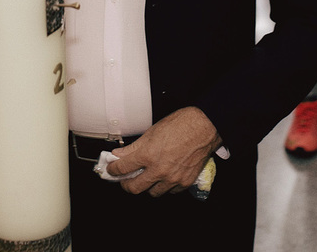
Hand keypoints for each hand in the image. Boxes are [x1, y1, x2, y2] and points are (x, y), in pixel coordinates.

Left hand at [105, 108, 221, 196]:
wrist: (205, 126)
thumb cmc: (181, 124)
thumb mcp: (152, 132)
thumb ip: (134, 147)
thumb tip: (119, 154)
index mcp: (148, 155)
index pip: (122, 168)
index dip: (113, 170)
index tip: (111, 169)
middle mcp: (159, 169)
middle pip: (134, 188)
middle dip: (126, 184)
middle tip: (125, 179)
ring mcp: (172, 178)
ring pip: (152, 193)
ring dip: (147, 186)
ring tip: (148, 176)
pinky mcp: (185, 182)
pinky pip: (170, 192)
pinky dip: (165, 186)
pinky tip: (165, 176)